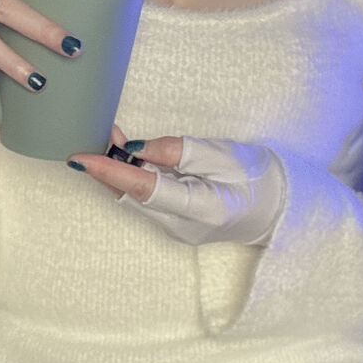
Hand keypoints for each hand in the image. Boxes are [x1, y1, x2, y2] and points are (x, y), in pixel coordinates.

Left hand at [68, 125, 286, 246]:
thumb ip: (176, 151)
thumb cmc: (260, 178)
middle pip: (132, 196)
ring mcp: (176, 229)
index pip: (144, 189)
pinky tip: (129, 155)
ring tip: (110, 136)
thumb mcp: (222, 154)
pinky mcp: (174, 223)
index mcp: (201, 209)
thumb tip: (134, 148)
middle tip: (93, 132)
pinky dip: (133, 176)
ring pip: (135, 198)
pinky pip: (145, 198)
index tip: (81, 158)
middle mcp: (181, 227)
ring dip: (119, 170)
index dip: (110, 171)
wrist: (281, 208)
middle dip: (108, 165)